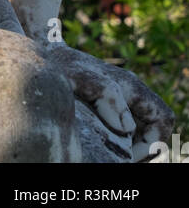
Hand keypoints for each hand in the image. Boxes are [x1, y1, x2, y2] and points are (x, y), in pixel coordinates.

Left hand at [37, 42, 172, 160]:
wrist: (45, 50)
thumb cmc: (61, 64)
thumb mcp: (80, 77)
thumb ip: (108, 96)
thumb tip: (127, 128)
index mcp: (131, 86)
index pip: (162, 119)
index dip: (152, 141)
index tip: (129, 152)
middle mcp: (131, 90)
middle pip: (155, 126)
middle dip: (143, 146)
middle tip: (122, 158)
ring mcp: (122, 96)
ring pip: (142, 128)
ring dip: (133, 144)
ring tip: (112, 153)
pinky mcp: (110, 102)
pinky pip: (128, 126)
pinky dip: (121, 140)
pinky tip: (102, 144)